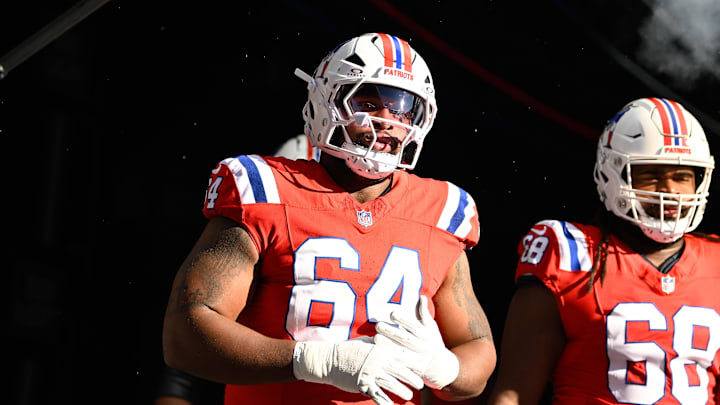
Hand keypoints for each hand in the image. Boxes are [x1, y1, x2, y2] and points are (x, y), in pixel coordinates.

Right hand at [292, 336, 423, 404]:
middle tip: (420, 384)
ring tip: (408, 395)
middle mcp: (379, 361)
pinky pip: (378, 396)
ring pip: (393, 385)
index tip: (422, 367)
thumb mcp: (368, 341)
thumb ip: (383, 341)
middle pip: (402, 371)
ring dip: (403, 391)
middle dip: (413, 379)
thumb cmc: (350, 349)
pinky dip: (387, 403)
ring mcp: (371, 374)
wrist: (330, 360)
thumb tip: (396, 337)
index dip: (414, 363)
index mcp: (381, 349)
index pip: (403, 355)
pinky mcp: (364, 385)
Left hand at [375, 295, 459, 389]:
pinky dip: (389, 361)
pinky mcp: (410, 371)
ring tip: (374, 339)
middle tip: (378, 325)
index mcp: (426, 335)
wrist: (441, 368)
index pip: (414, 326)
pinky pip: (399, 366)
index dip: (404, 319)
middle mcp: (422, 347)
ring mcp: (416, 360)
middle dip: (391, 332)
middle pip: (405, 339)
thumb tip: (422, 297)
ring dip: (387, 346)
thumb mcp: (431, 329)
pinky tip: (378, 355)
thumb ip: (424, 314)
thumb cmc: (432, 343)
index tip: (392, 313)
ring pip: (400, 352)